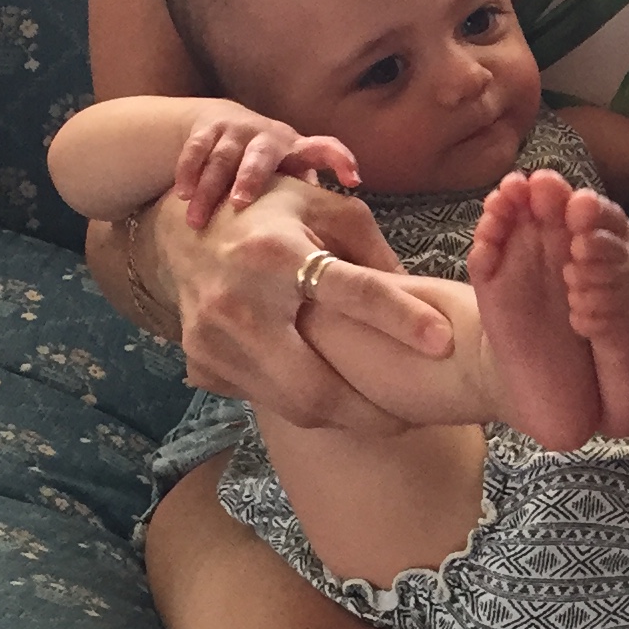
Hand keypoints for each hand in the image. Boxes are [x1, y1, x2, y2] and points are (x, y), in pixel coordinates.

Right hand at [152, 176, 452, 431]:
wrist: (183, 234)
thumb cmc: (270, 217)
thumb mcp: (321, 207)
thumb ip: (370, 247)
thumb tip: (417, 295)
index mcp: (276, 253)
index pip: (349, 290)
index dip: (400, 317)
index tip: (444, 341)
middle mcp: (238, 301)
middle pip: (314, 384)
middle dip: (370, 413)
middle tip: (411, 420)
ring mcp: (214, 340)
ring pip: (291, 405)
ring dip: (342, 417)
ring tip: (382, 417)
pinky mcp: (203, 363)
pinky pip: (265, 400)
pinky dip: (303, 405)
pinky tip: (331, 399)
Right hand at [171, 107, 360, 227]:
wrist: (221, 125)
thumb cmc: (265, 170)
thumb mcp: (288, 182)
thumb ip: (305, 207)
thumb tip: (330, 256)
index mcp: (297, 149)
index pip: (326, 148)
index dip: (341, 161)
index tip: (353, 180)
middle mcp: (269, 136)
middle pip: (262, 154)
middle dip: (250, 178)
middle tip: (239, 204)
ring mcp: (237, 130)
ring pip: (223, 156)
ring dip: (209, 187)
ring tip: (197, 220)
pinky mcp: (208, 128)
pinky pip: (196, 148)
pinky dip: (188, 172)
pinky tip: (181, 196)